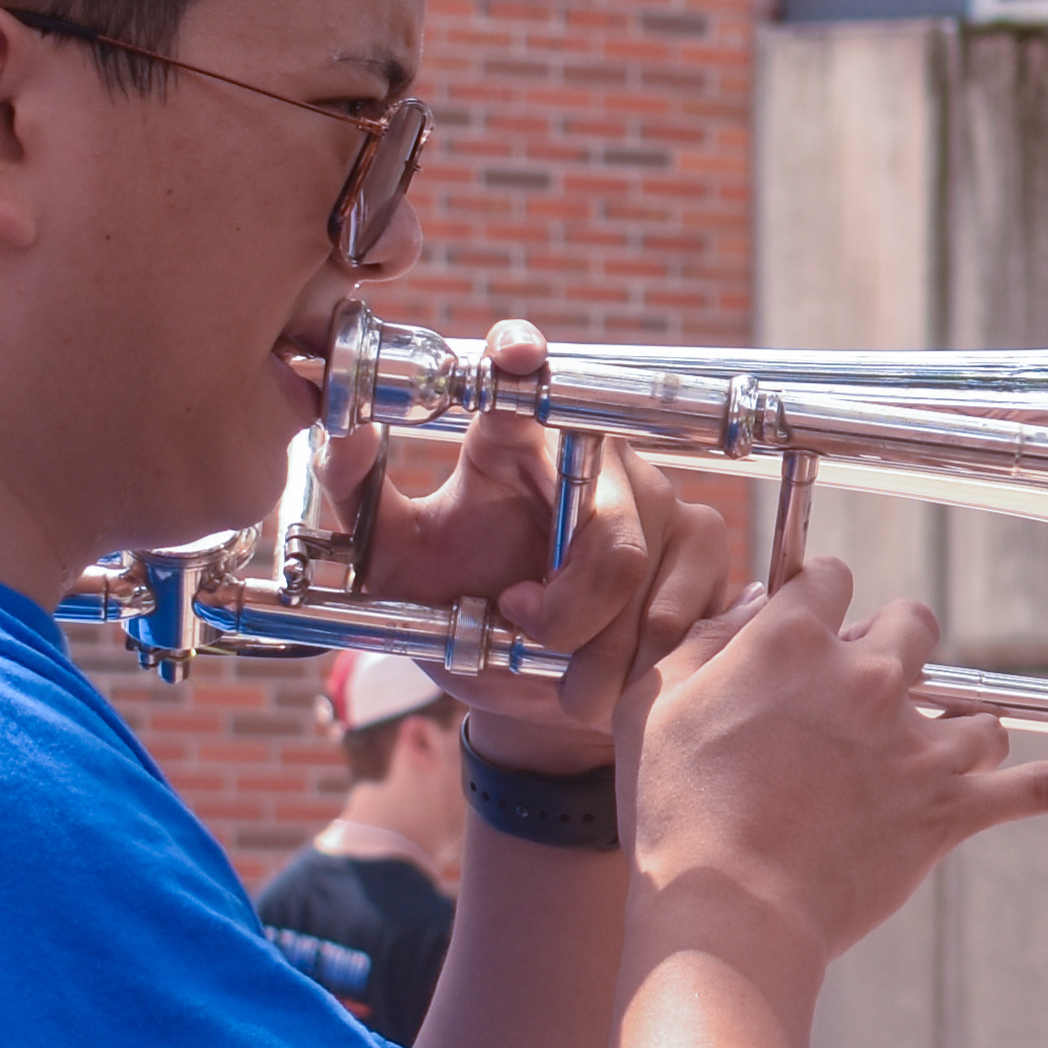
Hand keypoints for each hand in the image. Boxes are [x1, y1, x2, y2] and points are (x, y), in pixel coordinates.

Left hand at [318, 322, 737, 775]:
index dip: (522, 354)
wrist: (525, 694)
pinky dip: (640, 665)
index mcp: (518, 444)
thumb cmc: (457, 612)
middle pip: (609, 530)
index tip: (512, 354)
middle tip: (522, 632)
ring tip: (560, 678)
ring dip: (596, 653)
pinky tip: (612, 676)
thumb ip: (353, 491)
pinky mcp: (705, 550)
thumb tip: (341, 426)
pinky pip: (682, 612)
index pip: (525, 378)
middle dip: (568, 609)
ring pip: (645, 581)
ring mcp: (664, 501)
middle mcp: (599, 459)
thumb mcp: (387, 563)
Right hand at [628, 560, 1047, 962]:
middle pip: (912, 626)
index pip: (832, 583)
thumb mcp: (658, 701)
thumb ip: (707, 638)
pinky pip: (1046, 787)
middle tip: (847, 713)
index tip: (795, 646)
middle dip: (887, 655)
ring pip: (972, 706)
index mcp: (797, 639)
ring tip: (914, 764)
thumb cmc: (677, 814)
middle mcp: (874, 678)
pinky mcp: (954, 810)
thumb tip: (756, 606)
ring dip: (950, 726)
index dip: (814, 615)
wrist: (725, 917)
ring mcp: (923, 745)